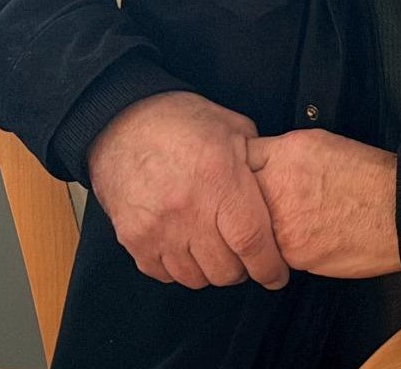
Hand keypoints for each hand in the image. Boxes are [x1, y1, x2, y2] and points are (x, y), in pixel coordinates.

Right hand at [86, 91, 288, 290]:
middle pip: (225, 269)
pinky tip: (187, 245)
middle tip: (245, 255)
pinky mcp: (135, 240)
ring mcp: (158, 228)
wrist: (123, 124)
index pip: (252, 241)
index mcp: (219, 178)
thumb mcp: (232, 128)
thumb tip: (277, 187)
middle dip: (242, 269)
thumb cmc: (180, 122)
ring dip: (211, 270)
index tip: (276, 274)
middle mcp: (189, 209)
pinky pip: (165, 275)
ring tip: (215, 248)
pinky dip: (180, 268)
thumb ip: (258, 161)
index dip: (269, 266)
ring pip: (196, 278)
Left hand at [247, 129, 400, 277]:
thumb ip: (283, 152)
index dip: (239, 169)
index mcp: (285, 154)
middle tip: (255, 205)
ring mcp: (281, 224)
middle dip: (241, 201)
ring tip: (286, 221)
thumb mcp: (320, 143)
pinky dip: (279, 247)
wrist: (397, 211)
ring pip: (249, 228)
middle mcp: (277, 187)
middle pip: (236, 196)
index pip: (239, 159)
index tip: (240, 175)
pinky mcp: (291, 254)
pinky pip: (271, 251)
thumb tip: (264, 161)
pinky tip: (301, 237)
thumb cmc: (368, 176)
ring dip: (258, 227)